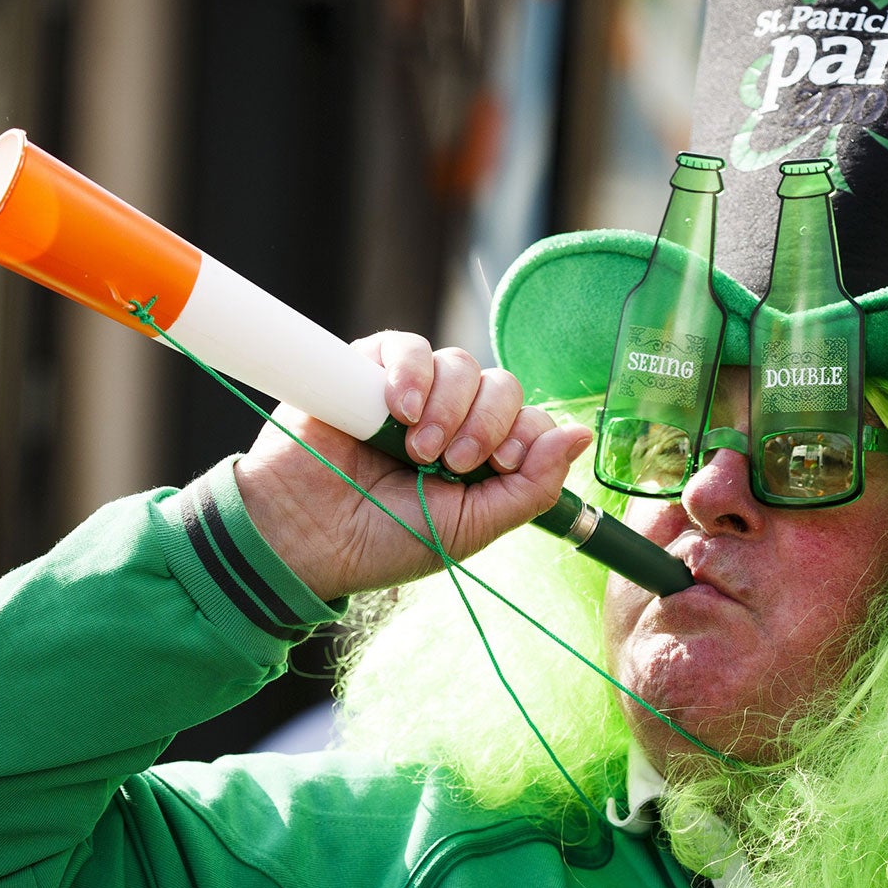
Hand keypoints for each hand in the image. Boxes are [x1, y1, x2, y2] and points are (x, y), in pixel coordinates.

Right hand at [233, 332, 591, 601]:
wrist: (305, 539)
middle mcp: (453, 420)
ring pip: (462, 364)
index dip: (524, 437)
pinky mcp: (368, 371)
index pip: (531, 422)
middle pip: (503, 387)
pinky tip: (398, 410)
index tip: (496, 468)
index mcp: (484, 459)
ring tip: (416, 449)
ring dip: (449, 406)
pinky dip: (413, 373)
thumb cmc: (385, 542)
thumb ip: (531, 487)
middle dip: (486, 425)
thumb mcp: (472, 527)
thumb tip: (582, 435)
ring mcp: (413, 394)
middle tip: (451, 464)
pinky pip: (409, 346)